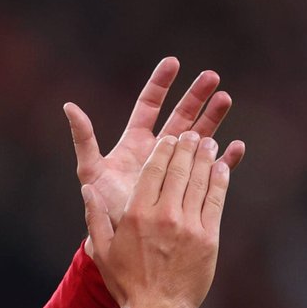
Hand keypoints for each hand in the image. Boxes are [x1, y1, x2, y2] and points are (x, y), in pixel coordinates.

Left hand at [65, 59, 245, 253]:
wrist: (123, 244)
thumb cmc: (103, 207)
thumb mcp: (91, 171)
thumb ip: (83, 139)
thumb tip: (69, 106)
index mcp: (135, 143)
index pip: (149, 105)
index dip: (160, 84)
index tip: (174, 63)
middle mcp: (157, 151)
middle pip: (179, 116)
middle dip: (195, 96)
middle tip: (212, 78)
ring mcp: (176, 170)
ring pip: (198, 137)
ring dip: (213, 118)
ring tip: (226, 100)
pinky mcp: (190, 191)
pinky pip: (212, 172)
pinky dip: (225, 160)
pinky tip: (237, 148)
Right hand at [82, 132, 235, 307]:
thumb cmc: (127, 284)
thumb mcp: (103, 251)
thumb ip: (95, 218)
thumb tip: (88, 190)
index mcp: (136, 214)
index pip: (154, 169)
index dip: (165, 150)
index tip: (170, 139)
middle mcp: (163, 215)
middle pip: (179, 169)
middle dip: (187, 147)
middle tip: (193, 135)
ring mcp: (188, 226)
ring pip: (200, 180)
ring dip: (206, 157)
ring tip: (209, 143)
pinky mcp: (208, 237)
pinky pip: (216, 200)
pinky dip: (220, 180)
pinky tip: (222, 167)